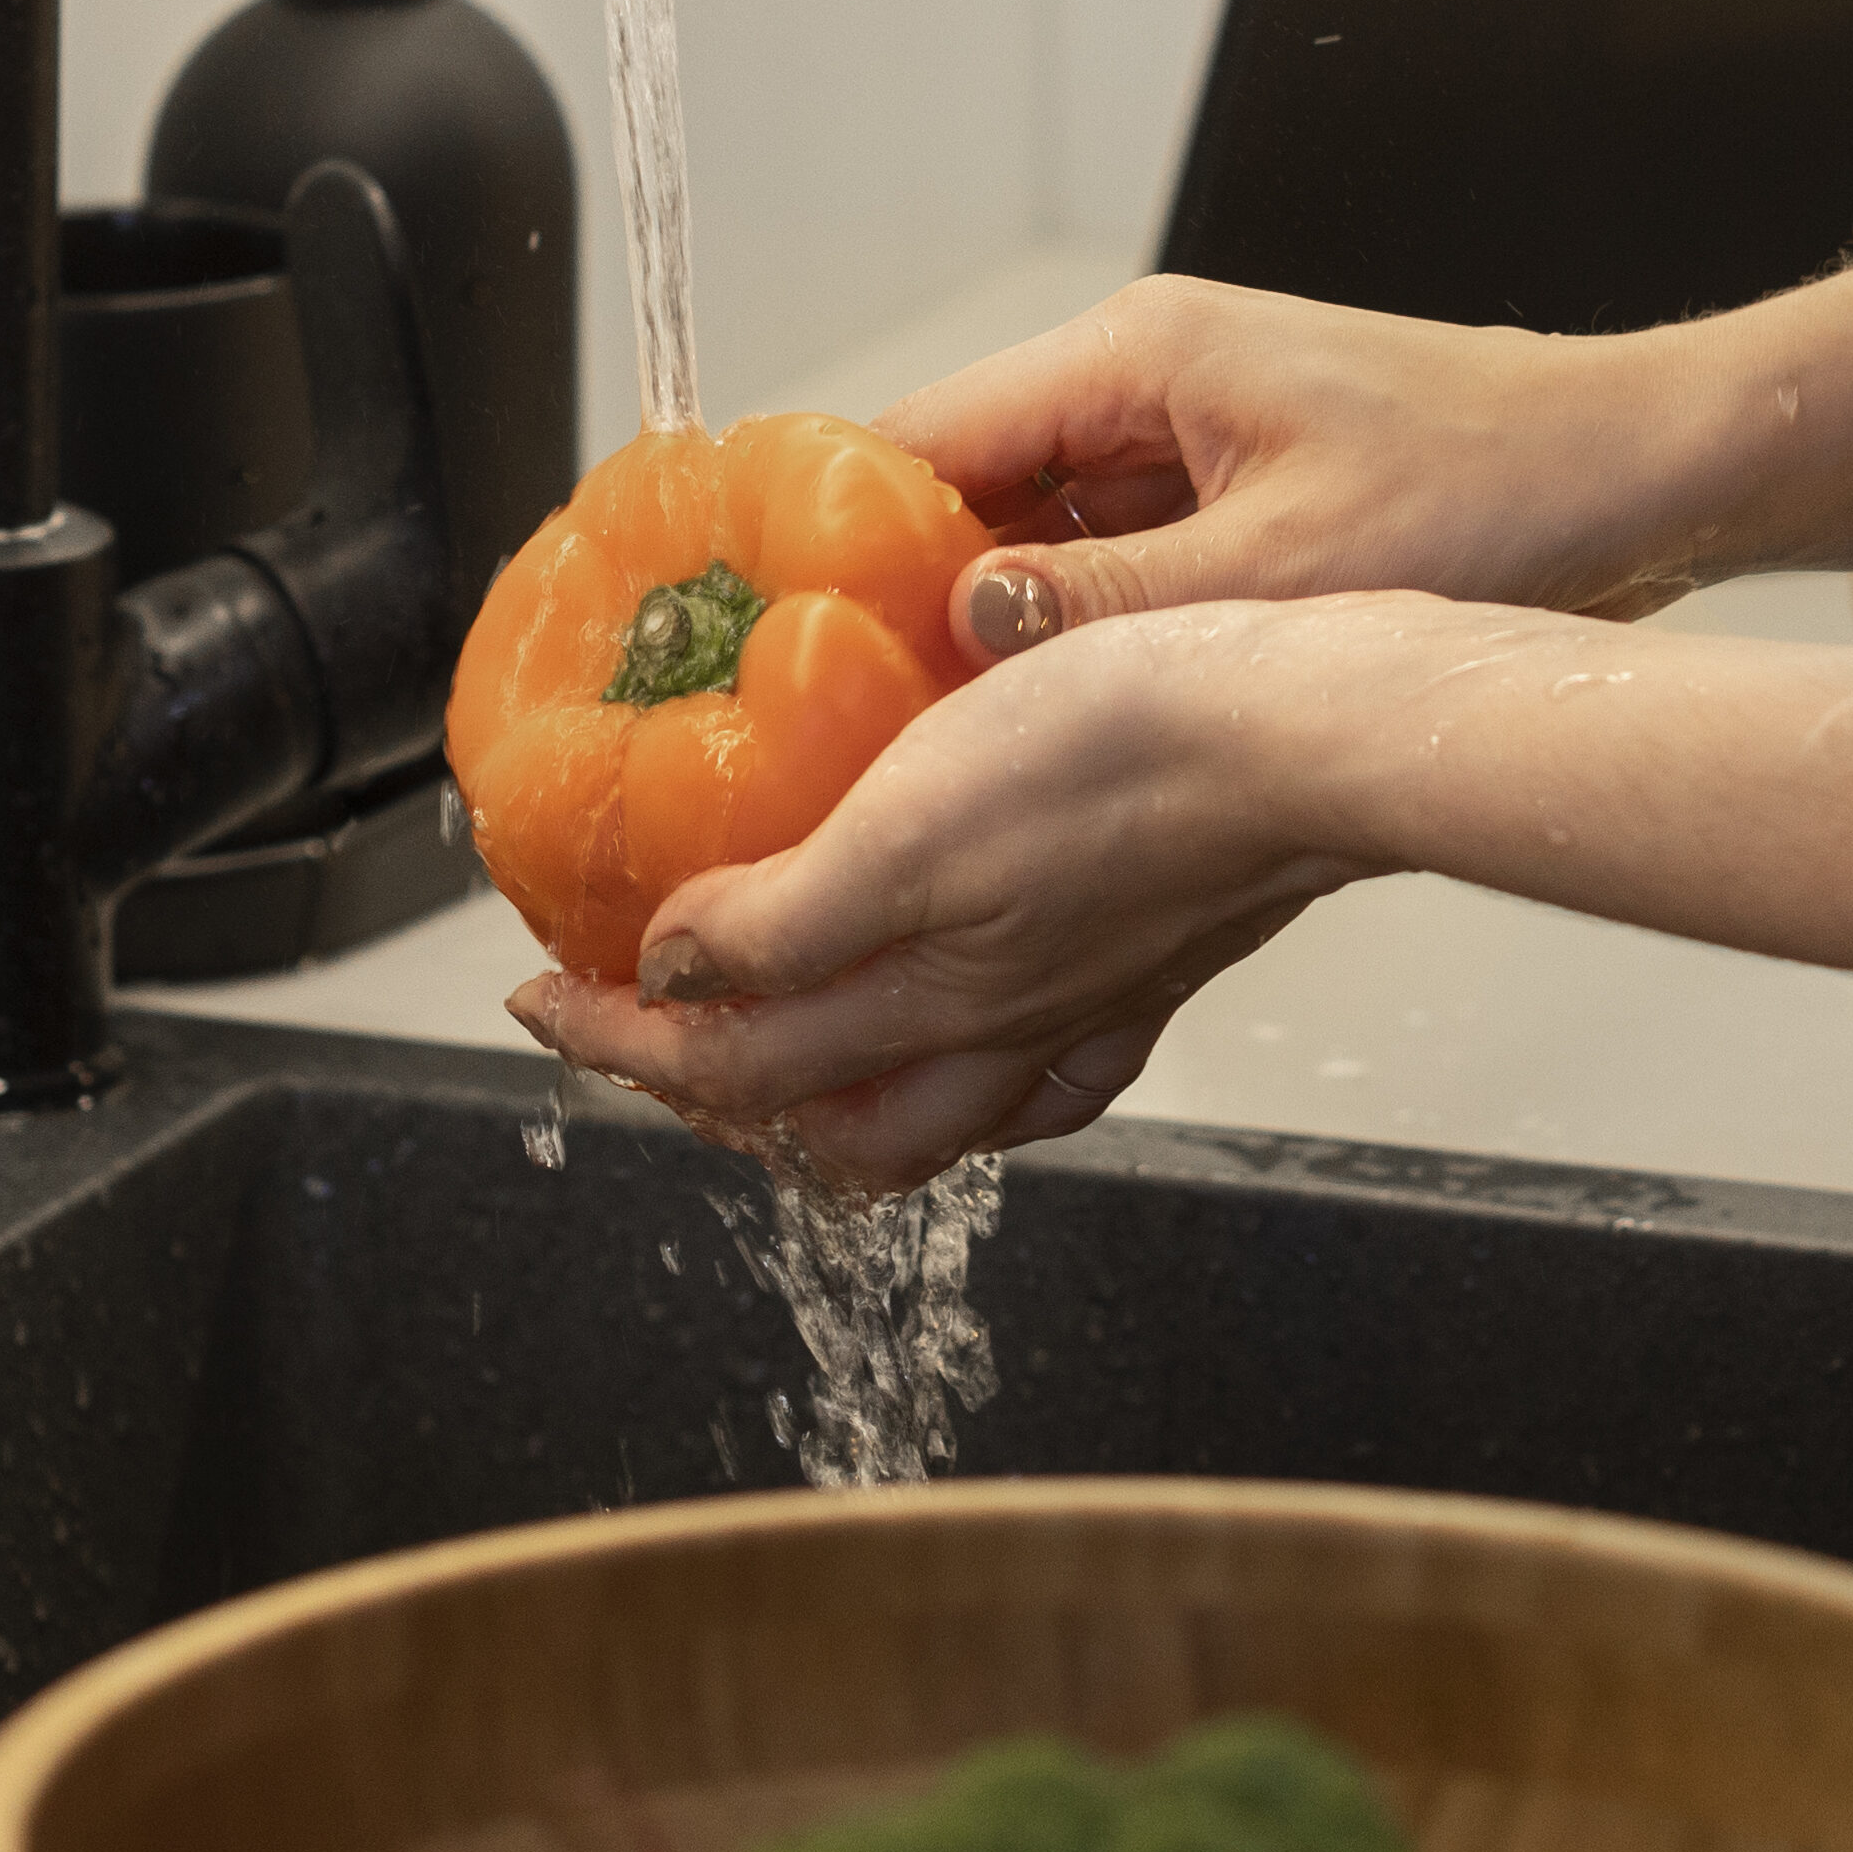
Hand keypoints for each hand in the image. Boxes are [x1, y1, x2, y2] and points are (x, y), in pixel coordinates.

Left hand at [504, 598, 1390, 1191]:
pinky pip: (1046, 1076)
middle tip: (630, 1024)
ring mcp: (1080, 1008)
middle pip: (815, 1118)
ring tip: (772, 1049)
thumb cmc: (1135, 750)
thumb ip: (784, 921)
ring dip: (829, 1104)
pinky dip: (979, 1085)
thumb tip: (676, 978)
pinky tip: (972, 1042)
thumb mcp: (908, 821)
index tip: (540, 994)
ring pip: (927, 1117)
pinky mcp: (1151, 968)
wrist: (1313, 733)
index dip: (611, 1034)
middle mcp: (997, 1032)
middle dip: (701, 1084)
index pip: (724, 1057)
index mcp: (925, 1000)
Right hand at [880, 281, 1726, 666]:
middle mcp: (1143, 383)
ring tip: (911, 749)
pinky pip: (1107, 573)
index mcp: (1136, 358)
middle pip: (957, 495)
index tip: (767, 637)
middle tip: (826, 728)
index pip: (919, 437)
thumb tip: (964, 625)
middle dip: (893, 606)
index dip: (830, 538)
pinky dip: (1068, 643)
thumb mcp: (1294, 571)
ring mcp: (1186, 444)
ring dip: (981, 635)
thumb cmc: (1511, 489)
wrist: (1648, 474)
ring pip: (1028, 542)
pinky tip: (1040, 734)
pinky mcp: (1230, 501)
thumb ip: (1116, 603)